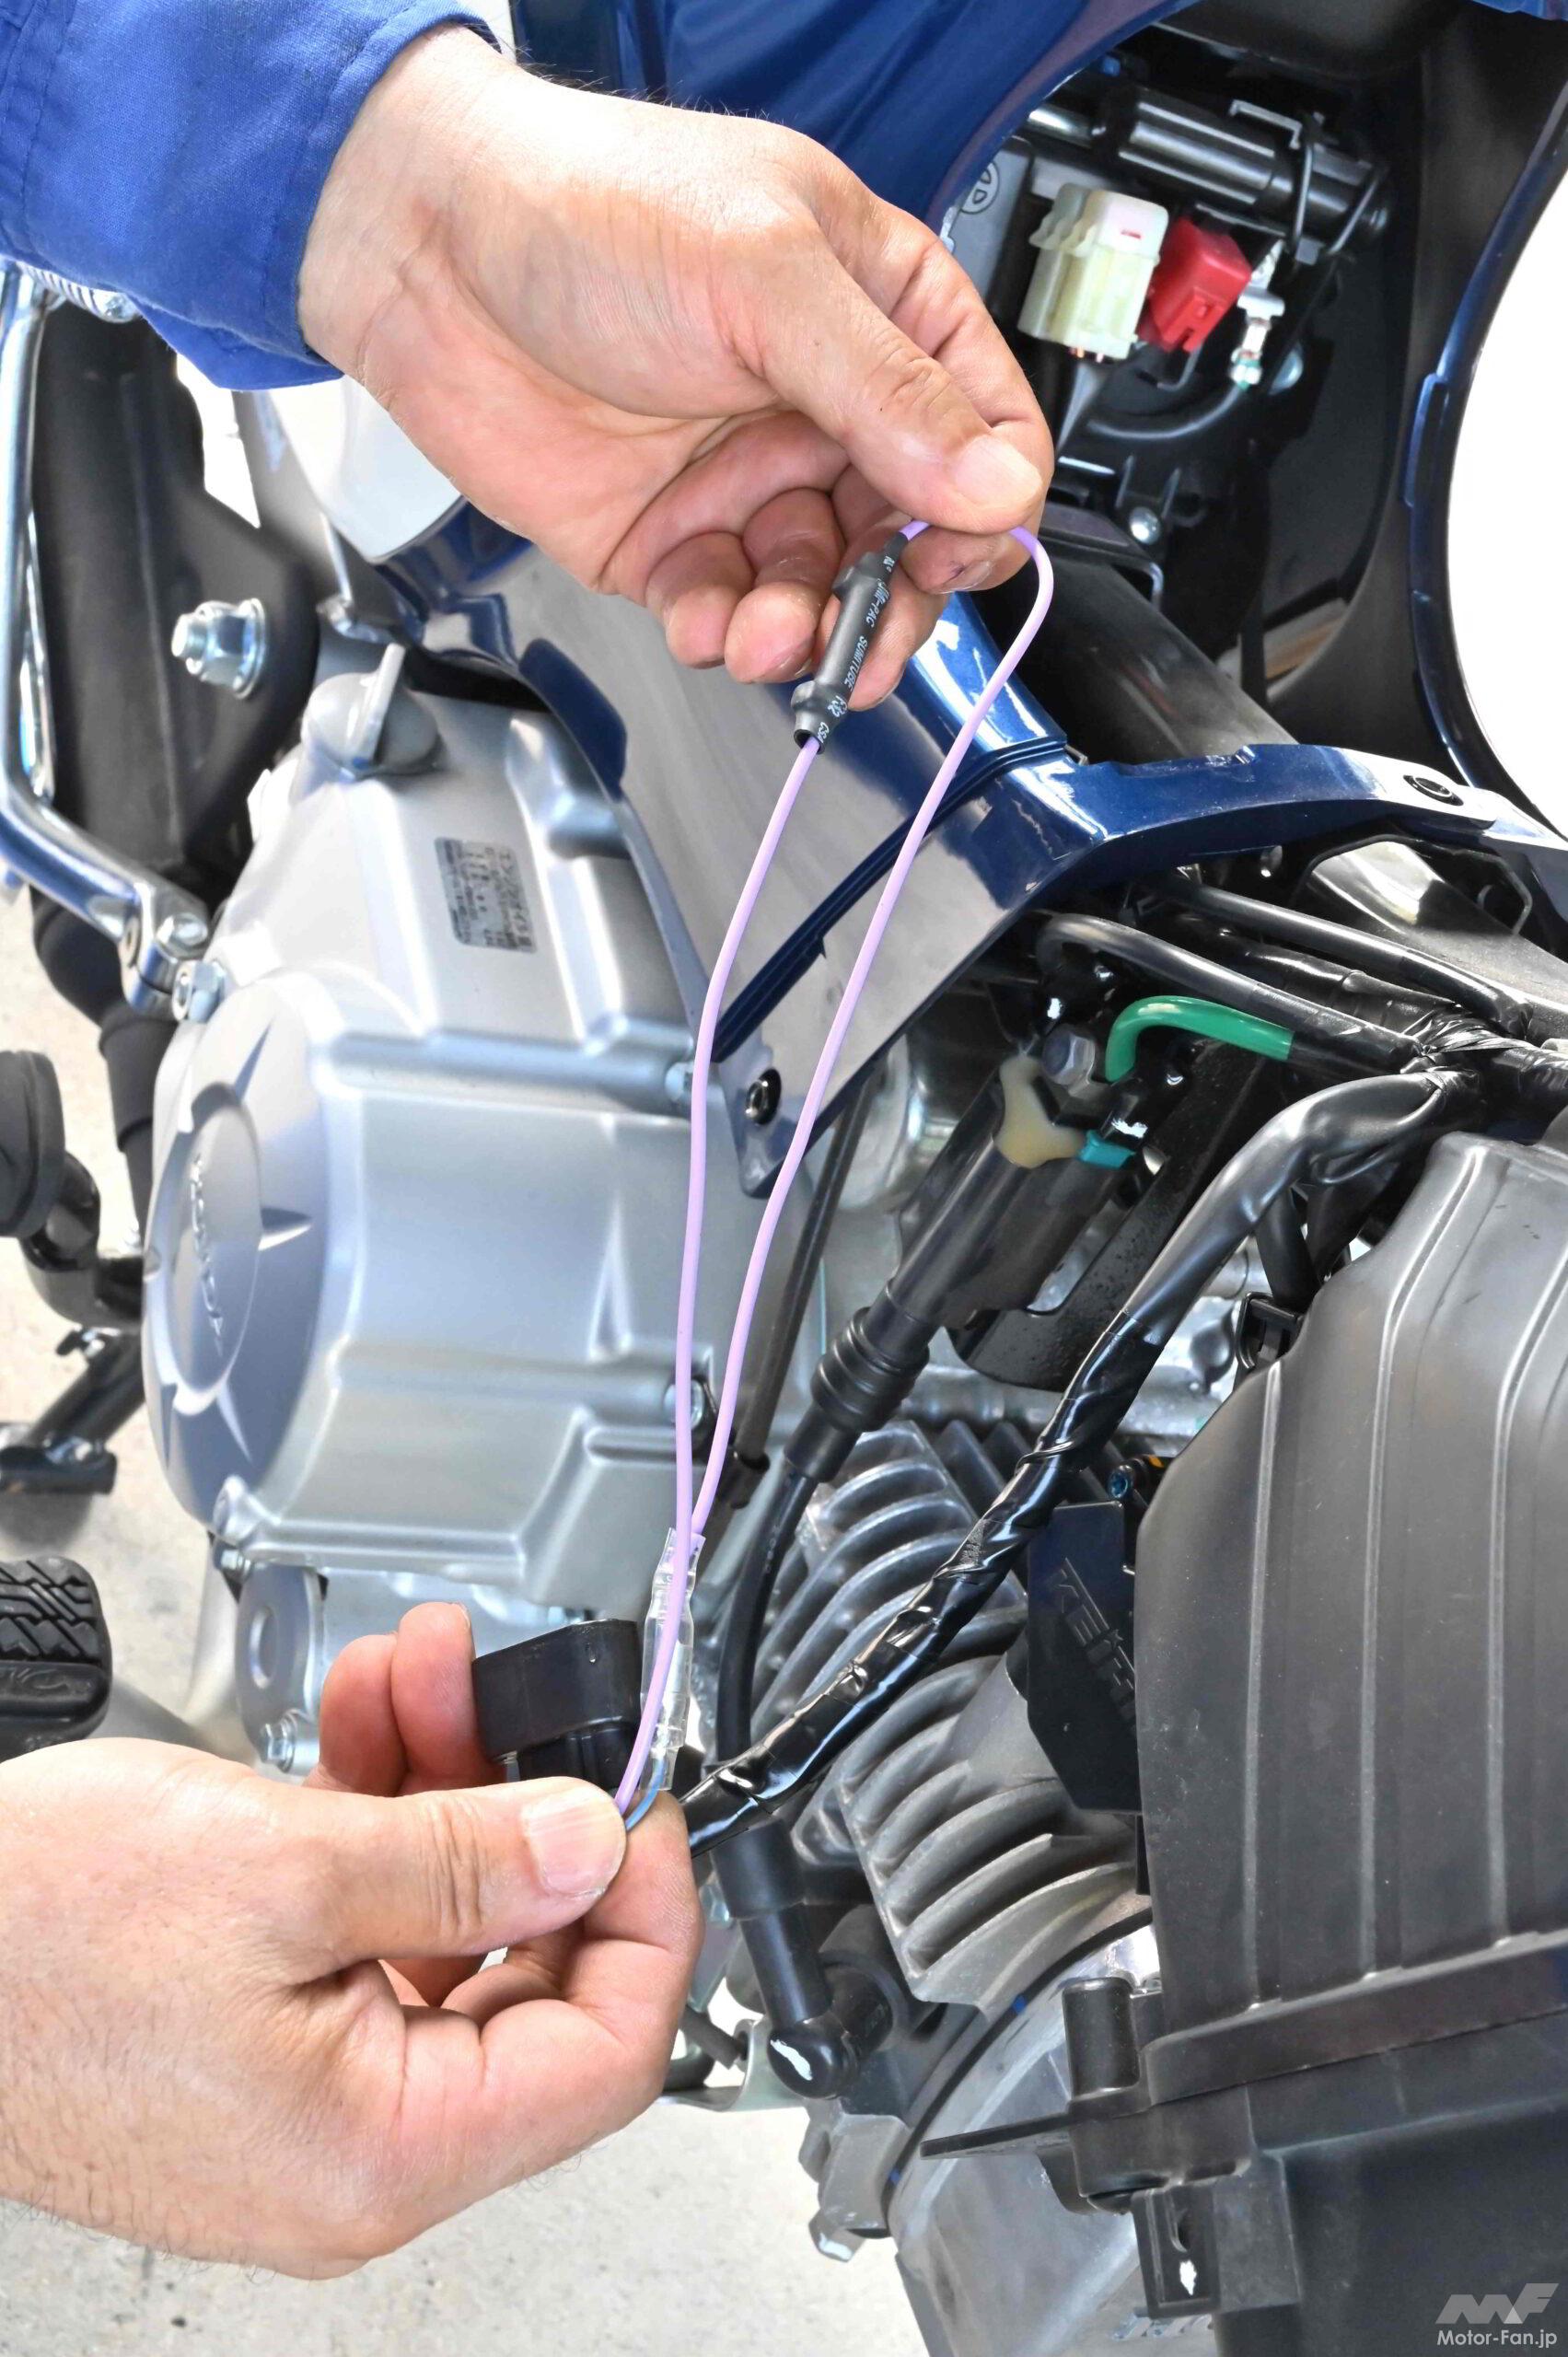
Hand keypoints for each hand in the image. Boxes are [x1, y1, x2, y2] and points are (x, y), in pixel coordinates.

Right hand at [0, 1603, 697, 2274]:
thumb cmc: (25, 1940)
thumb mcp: (281, 1867)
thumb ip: (465, 1858)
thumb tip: (591, 1844)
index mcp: (380, 2151)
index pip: (605, 2050)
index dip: (645, 1907)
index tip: (635, 1795)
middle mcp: (351, 2151)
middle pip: (527, 1978)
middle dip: (527, 1810)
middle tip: (516, 1698)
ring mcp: (301, 2099)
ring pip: (444, 1935)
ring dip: (446, 1788)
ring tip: (422, 1673)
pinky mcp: (254, 2042)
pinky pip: (364, 1934)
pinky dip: (377, 1824)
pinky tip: (364, 1726)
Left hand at [299, 31, 1049, 704]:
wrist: (429, 251)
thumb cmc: (590, 209)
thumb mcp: (766, 278)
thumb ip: (886, 390)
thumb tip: (993, 484)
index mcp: (879, 315)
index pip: (986, 434)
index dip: (984, 508)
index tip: (951, 553)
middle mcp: (822, 406)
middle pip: (910, 540)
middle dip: (893, 602)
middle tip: (868, 640)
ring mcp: (746, 477)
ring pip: (821, 592)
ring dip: (804, 630)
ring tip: (768, 633)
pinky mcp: (672, 540)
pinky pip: (726, 613)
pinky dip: (721, 631)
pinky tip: (701, 616)